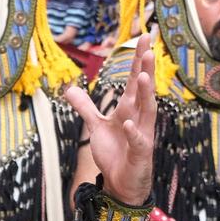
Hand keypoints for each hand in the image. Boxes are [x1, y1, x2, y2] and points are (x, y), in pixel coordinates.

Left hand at [66, 44, 156, 206]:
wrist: (121, 183)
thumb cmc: (114, 153)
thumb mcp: (96, 126)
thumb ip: (86, 107)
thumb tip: (70, 89)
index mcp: (130, 109)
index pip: (135, 80)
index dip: (139, 60)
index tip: (145, 37)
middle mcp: (139, 118)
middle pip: (144, 90)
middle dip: (147, 69)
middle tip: (149, 48)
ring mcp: (142, 135)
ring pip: (147, 111)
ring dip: (146, 95)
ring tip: (145, 77)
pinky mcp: (141, 153)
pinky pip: (138, 141)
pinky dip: (133, 133)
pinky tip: (127, 124)